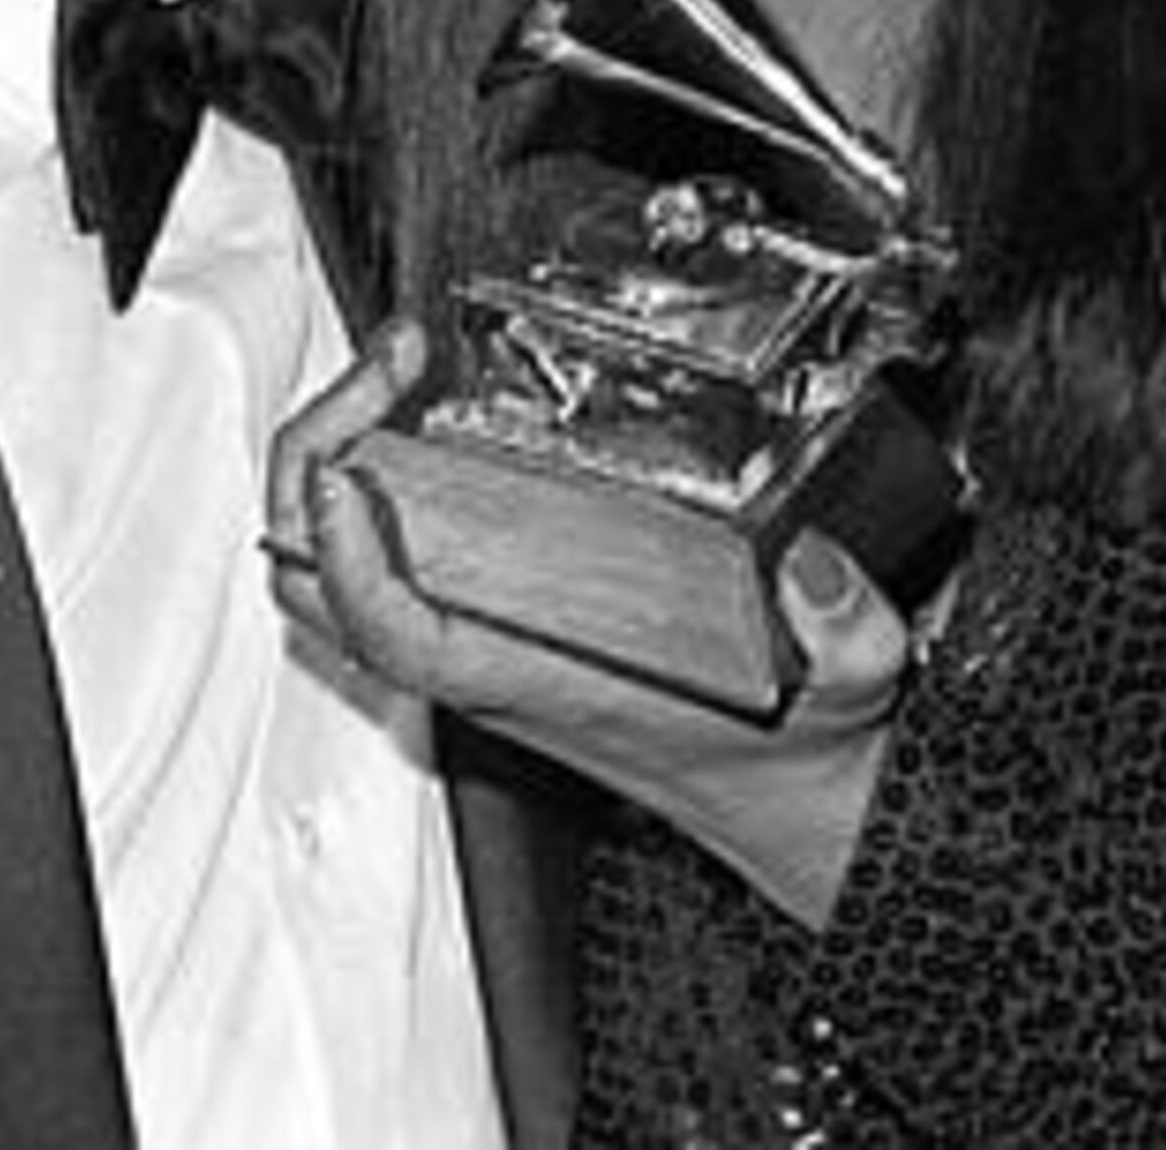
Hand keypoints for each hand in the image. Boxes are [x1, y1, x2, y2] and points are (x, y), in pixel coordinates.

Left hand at [270, 322, 909, 928]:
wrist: (790, 798)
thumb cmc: (789, 745)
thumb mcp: (847, 690)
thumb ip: (848, 631)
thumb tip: (811, 564)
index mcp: (547, 686)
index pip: (400, 636)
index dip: (350, 560)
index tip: (350, 468)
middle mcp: (491, 664)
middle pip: (326, 590)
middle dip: (318, 468)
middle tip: (386, 366)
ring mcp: (481, 642)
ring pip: (340, 572)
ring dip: (338, 464)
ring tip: (396, 367)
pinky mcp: (496, 619)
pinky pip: (390, 558)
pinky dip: (380, 483)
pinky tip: (430, 413)